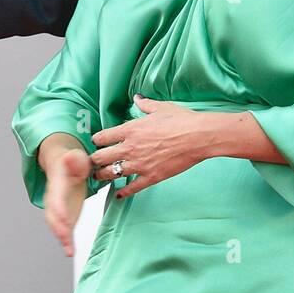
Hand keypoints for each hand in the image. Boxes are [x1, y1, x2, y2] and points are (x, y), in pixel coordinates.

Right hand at [43, 146, 89, 256]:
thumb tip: (71, 158)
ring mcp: (60, 209)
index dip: (59, 208)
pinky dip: (67, 241)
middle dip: (57, 226)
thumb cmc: (71, 162)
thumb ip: (74, 160)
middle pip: (52, 215)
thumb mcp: (74, 157)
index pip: (56, 198)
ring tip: (68, 250)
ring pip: (57, 225)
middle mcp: (55, 200)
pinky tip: (70, 252)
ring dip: (62, 237)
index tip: (63, 217)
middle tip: (64, 236)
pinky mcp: (66, 216)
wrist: (66, 165)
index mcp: (56, 185)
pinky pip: (66, 230)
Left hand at [89, 95, 209, 198]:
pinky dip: (123, 192)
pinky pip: (131, 187)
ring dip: (103, 176)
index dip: (97, 140)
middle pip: (100, 157)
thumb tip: (138, 98)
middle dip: (95, 160)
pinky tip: (119, 195)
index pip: (102, 137)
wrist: (199, 136)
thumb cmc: (182, 120)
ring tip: (101, 177)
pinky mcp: (151, 176)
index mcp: (130, 130)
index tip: (97, 142)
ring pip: (111, 174)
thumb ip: (145, 104)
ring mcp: (140, 164)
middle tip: (93, 162)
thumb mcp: (162, 108)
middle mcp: (130, 148)